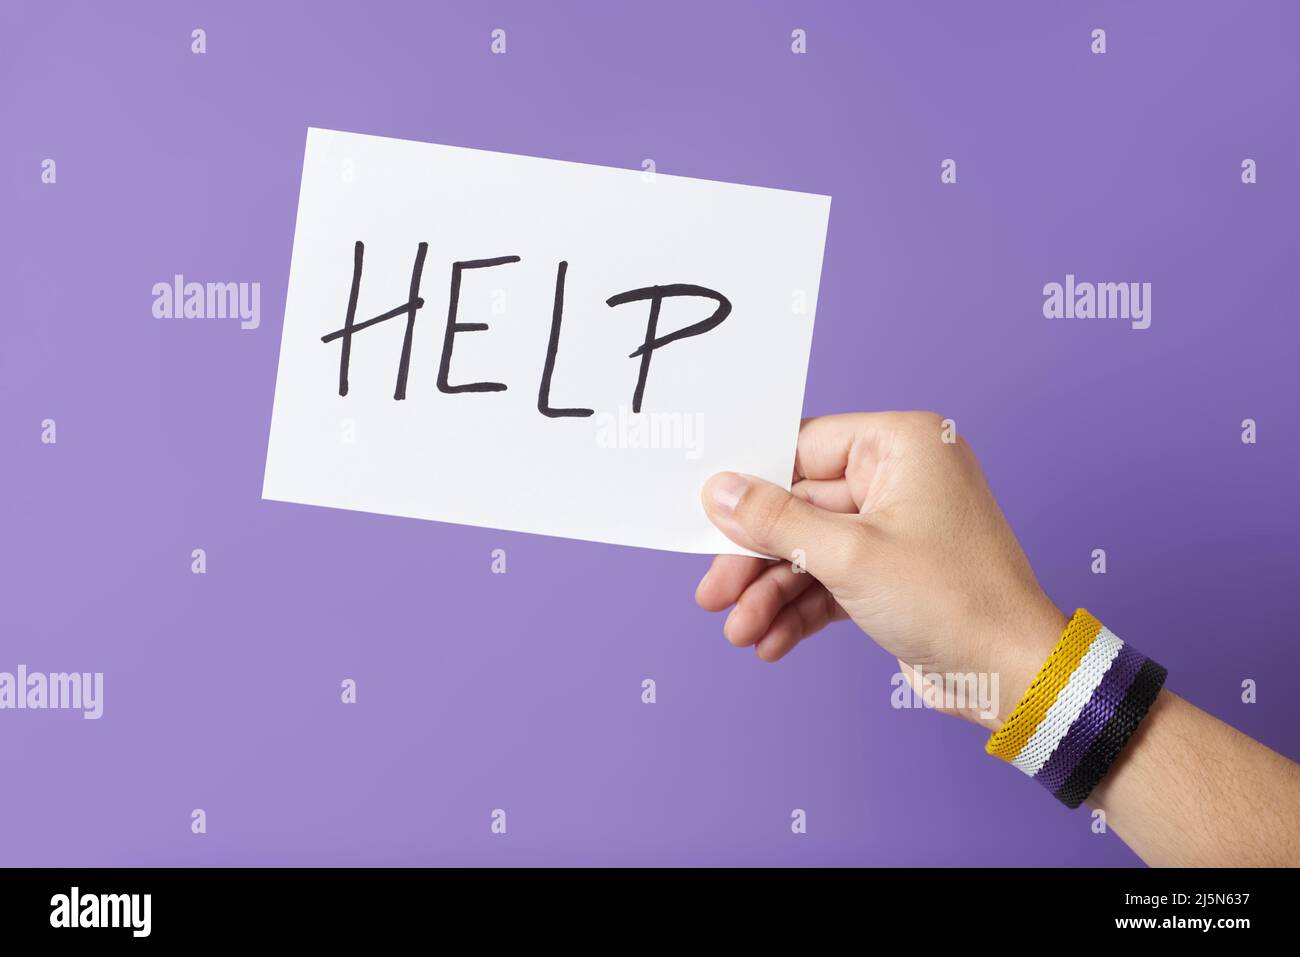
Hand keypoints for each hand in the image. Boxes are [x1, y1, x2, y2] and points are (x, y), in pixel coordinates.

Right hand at [695, 411, 1066, 727]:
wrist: (1011, 676)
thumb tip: (721, 492)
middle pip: (798, 507)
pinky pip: (829, 580)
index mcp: (901, 445)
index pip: (802, 448)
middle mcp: (899, 478)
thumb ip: (775, 520)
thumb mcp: (848, 554)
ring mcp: (895, 528)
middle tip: (714, 592)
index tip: (709, 514)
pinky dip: (799, 610)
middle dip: (755, 558)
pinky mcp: (891, 573)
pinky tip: (771, 641)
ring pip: (809, 550)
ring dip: (771, 593)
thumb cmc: (955, 601)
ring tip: (741, 631)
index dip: (752, 484)